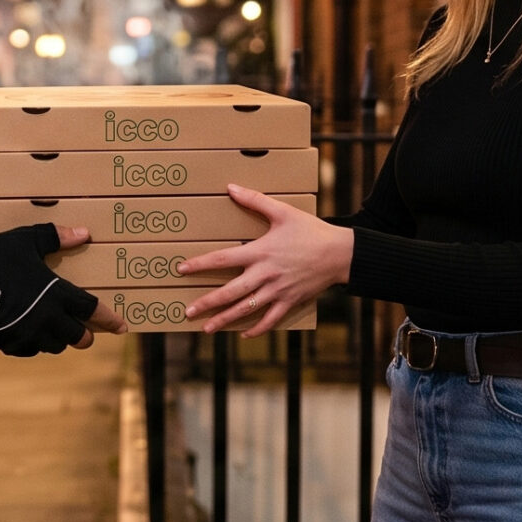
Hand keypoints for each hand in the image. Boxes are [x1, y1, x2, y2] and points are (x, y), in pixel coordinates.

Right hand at [0, 223, 127, 355]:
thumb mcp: (27, 240)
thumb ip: (56, 236)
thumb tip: (83, 233)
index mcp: (58, 294)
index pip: (92, 310)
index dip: (109, 319)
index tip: (122, 326)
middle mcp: (48, 319)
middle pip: (78, 337)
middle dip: (85, 335)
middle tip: (85, 332)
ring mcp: (29, 334)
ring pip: (55, 346)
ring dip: (59, 339)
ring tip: (55, 330)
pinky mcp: (10, 343)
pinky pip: (29, 349)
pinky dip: (33, 343)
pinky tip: (28, 333)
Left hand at [176, 186, 353, 335]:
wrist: (340, 253)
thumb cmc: (311, 230)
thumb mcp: (283, 212)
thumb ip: (255, 201)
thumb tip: (230, 187)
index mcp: (260, 252)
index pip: (223, 258)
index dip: (200, 264)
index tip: (181, 269)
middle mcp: (265, 275)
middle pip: (230, 292)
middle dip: (207, 303)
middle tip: (188, 312)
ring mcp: (278, 291)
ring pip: (246, 309)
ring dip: (225, 320)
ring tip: (207, 328)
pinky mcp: (290, 301)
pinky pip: (270, 319)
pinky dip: (257, 328)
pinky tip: (243, 334)